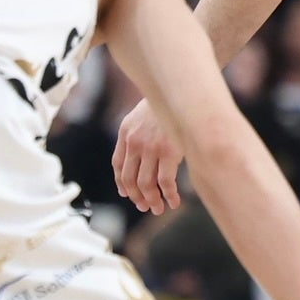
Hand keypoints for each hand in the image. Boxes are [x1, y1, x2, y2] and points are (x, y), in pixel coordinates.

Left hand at [112, 99, 184, 213]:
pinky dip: (169, 195)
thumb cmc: (164, 105)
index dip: (122, 184)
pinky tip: (174, 201)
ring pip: (146, 185)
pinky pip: (165, 182)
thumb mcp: (141, 117)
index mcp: (126, 134)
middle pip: (130, 179)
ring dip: (152, 201)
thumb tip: (135, 161)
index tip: (128, 195)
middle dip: (137, 197)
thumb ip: (134, 137)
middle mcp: (135, 143)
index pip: (118, 166)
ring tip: (158, 208)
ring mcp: (151, 148)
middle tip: (145, 206)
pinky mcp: (169, 152)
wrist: (180, 91)